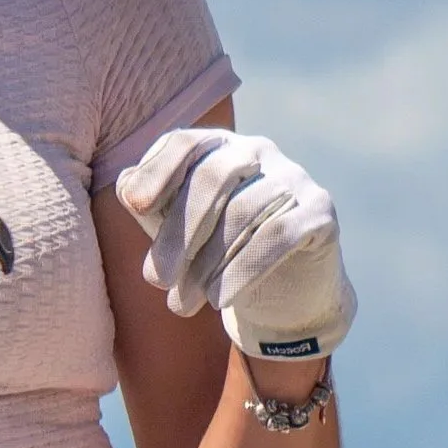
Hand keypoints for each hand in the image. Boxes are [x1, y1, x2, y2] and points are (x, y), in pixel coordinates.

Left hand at [115, 126, 355, 361]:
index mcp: (219, 147)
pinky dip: (242, 270)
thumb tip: (127, 185)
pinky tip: (220, 299)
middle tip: (156, 281)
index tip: (136, 207)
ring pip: (242, 212)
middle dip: (178, 233)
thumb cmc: (218, 256)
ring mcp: (294, 178)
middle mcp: (259, 151)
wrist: (282, 296)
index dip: (158, 170)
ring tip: (183, 304)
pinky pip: (277, 235)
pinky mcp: (320, 211)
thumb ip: (152, 207)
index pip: (184, 143)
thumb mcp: (178, 232)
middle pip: (212, 178)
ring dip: (206, 264)